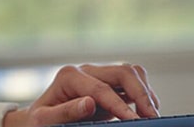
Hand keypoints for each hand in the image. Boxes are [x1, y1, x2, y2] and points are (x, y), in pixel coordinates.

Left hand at [2, 63, 160, 126]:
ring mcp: (98, 75)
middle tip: (152, 118)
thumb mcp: (45, 120)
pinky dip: (144, 93)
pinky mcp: (108, 83)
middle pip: (123, 73)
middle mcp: (86, 71)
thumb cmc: (40, 120)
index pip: (102, 90)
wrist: (40, 118)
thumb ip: (65, 111)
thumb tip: (89, 103)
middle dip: (141, 94)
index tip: (135, 122)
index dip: (121, 107)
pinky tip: (146, 111)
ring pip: (131, 72)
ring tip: (152, 115)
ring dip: (146, 91)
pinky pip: (132, 81)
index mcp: (69, 76)